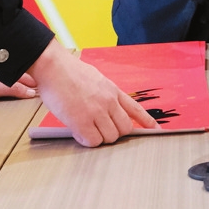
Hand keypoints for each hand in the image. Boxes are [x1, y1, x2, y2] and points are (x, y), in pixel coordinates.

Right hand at [30, 41, 158, 146]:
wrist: (53, 67)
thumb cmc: (68, 72)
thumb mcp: (95, 79)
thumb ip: (104, 94)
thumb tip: (106, 108)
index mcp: (112, 90)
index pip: (135, 108)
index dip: (146, 121)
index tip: (154, 128)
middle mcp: (108, 101)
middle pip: (125, 128)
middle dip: (115, 133)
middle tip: (101, 130)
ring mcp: (96, 112)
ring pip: (110, 137)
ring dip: (100, 138)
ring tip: (86, 129)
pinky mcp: (81, 121)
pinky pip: (92, 141)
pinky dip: (87, 141)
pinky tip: (79, 132)